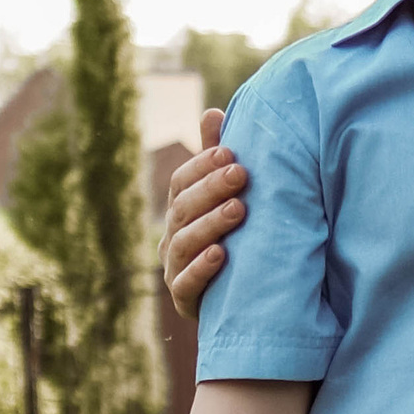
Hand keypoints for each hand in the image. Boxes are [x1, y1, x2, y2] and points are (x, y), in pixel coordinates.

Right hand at [160, 109, 249, 318]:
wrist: (241, 302)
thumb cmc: (233, 239)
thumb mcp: (225, 197)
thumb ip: (216, 160)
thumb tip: (212, 111)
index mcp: (180, 210)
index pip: (182, 182)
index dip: (202, 166)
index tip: (231, 152)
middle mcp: (172, 237)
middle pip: (183, 208)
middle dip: (211, 189)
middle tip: (242, 174)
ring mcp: (175, 269)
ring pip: (184, 243)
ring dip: (211, 224)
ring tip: (239, 210)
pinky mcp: (185, 300)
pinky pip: (186, 284)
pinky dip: (202, 268)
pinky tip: (222, 254)